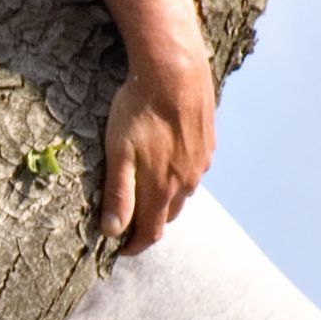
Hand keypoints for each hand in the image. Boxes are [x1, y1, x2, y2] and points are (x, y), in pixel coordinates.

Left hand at [100, 53, 215, 253]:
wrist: (175, 70)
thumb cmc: (139, 109)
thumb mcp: (118, 152)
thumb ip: (118, 194)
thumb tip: (112, 231)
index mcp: (162, 189)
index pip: (150, 233)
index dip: (134, 246)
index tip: (120, 249)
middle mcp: (186, 181)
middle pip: (167, 216)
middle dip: (148, 223)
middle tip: (128, 219)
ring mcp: (200, 162)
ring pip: (183, 193)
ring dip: (165, 199)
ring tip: (147, 190)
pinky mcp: (208, 142)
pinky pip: (194, 169)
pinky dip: (179, 175)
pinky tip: (168, 160)